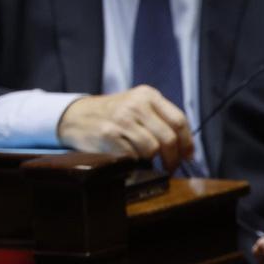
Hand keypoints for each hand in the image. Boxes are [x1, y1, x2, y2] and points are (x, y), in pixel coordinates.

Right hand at [57, 85, 192, 169]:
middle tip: (171, 167)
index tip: (188, 156)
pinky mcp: (109, 134)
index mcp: (148, 95)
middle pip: (168, 138)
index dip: (187, 142)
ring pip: (152, 149)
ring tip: (147, 161)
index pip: (179, 120)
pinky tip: (130, 158)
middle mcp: (136, 104)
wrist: (76, 115)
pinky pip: (133, 156)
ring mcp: (122, 119)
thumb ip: (161, 119)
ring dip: (152, 160)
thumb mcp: (137, 105)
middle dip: (173, 158)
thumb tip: (186, 148)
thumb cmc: (113, 114)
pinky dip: (135, 162)